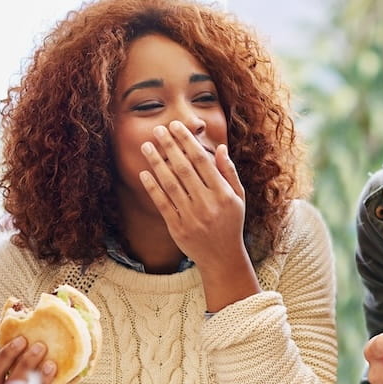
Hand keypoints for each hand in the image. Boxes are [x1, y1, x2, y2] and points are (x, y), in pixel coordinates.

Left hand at [139, 121, 247, 263]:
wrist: (222, 257)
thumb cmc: (231, 223)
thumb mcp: (238, 197)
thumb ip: (229, 172)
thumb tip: (221, 148)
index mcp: (223, 193)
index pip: (202, 161)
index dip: (187, 141)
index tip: (176, 126)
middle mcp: (207, 203)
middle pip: (184, 168)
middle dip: (169, 146)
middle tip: (158, 129)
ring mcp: (191, 216)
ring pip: (170, 184)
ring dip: (157, 163)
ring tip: (146, 146)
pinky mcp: (177, 228)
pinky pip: (162, 203)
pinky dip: (152, 187)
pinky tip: (144, 173)